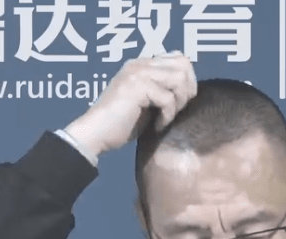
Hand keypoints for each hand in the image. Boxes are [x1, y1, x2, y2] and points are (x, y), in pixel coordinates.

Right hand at [65, 51, 197, 157]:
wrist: (96, 134)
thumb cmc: (120, 124)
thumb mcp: (147, 103)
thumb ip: (163, 91)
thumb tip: (189, 90)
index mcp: (142, 64)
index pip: (179, 58)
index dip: (187, 82)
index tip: (179, 104)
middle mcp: (140, 63)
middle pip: (183, 65)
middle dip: (187, 91)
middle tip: (175, 111)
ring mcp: (138, 73)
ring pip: (179, 79)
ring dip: (178, 103)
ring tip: (165, 118)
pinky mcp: (137, 86)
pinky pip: (168, 98)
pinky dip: (167, 116)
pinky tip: (156, 126)